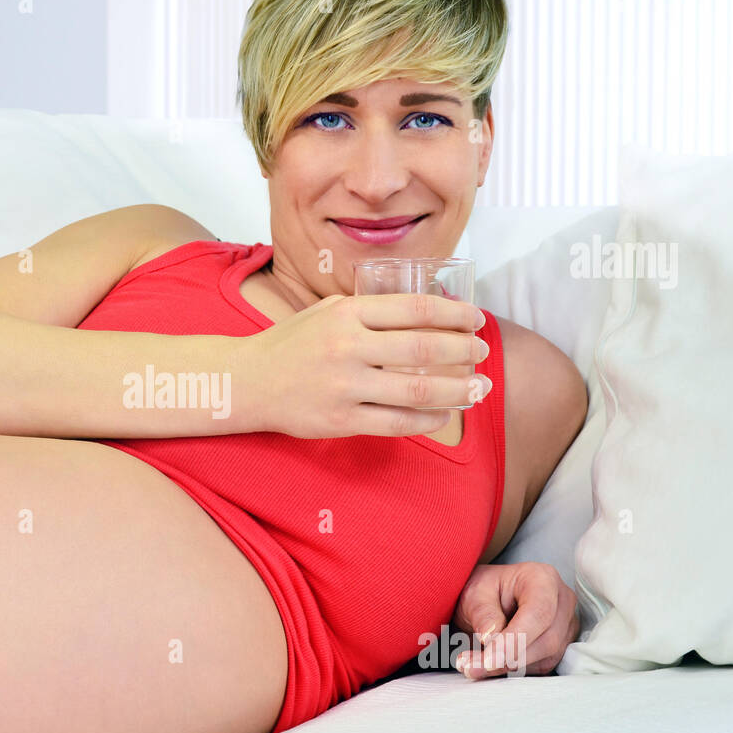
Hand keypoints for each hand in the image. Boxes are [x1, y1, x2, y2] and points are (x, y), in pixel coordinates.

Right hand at [241, 292, 490, 437]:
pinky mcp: (340, 420)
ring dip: (458, 390)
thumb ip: (370, 311)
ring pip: (417, 391)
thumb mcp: (327, 311)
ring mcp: (344, 386)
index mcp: (347, 313)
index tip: (476, 320)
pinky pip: (396, 423)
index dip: (455, 313)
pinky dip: (428, 420)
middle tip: (485, 352)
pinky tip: (445, 414)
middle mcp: (348, 347)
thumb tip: (426, 313)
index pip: (416, 309)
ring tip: (479, 388)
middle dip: (465, 351)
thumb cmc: (292, 344)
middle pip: (424, 349)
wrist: (247, 381)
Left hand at [449, 562, 580, 677]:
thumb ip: (483, 614)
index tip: (489, 659)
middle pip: (547, 640)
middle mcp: (562, 601)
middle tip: (471, 667)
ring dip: (507, 668)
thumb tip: (491, 639)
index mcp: (542, 579)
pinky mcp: (561, 647)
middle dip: (508, 659)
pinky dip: (513, 671)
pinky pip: (542, 667)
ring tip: (472, 666)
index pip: (538, 613)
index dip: (515, 639)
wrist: (489, 600)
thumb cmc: (483, 591)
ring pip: (545, 658)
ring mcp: (566, 625)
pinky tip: (488, 666)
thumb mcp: (474, 595)